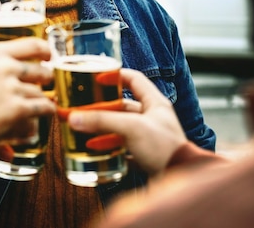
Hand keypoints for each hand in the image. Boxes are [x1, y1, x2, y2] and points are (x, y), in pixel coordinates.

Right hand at [0, 37, 54, 153]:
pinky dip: (46, 112)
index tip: (49, 55)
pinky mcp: (18, 110)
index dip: (45, 50)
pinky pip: (44, 108)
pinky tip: (44, 113)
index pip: (31, 45)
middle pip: (42, 71)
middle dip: (46, 79)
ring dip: (41, 100)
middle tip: (43, 85)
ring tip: (36, 105)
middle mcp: (5, 67)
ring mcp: (12, 89)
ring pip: (42, 93)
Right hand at [67, 68, 186, 176]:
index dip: (115, 76)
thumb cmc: (164, 148)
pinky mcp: (145, 155)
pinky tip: (96, 150)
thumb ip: (102, 121)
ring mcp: (149, 137)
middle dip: (102, 107)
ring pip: (121, 128)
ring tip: (85, 129)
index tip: (97, 78)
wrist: (179, 178)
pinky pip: (123, 148)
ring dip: (103, 129)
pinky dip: (109, 149)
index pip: (134, 79)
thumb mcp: (131, 128)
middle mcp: (152, 118)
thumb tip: (74, 117)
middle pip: (122, 106)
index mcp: (155, 103)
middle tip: (84, 107)